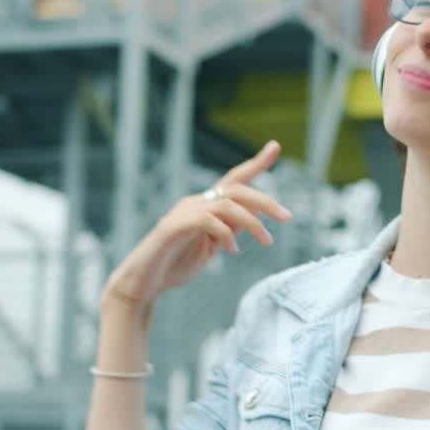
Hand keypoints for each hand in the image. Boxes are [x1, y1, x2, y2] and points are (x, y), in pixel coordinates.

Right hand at [103, 141, 292, 311]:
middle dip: (265, 199)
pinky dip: (226, 234)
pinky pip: (207, 221)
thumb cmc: (174, 265)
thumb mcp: (210, 248)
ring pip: (226, 203)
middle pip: (235, 187)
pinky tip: (232, 251)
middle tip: (287, 217)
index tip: (275, 146)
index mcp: (204, 206)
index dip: (255, 163)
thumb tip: (253, 220)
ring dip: (252, 221)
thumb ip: (229, 232)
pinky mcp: (173, 227)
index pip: (233, 179)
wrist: (143, 284)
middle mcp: (194, 202)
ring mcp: (182, 212)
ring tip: (267, 241)